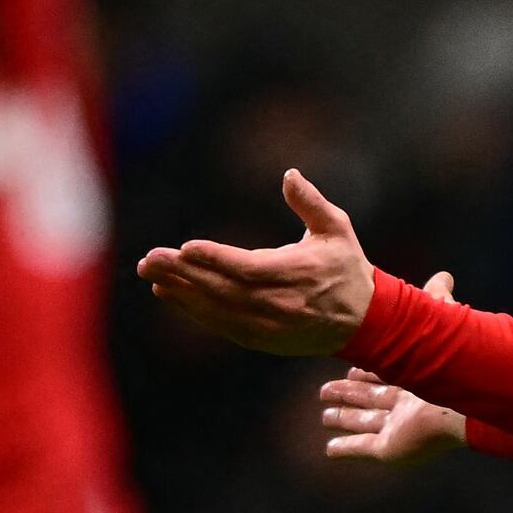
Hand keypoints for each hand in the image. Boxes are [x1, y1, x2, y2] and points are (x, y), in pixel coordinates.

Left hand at [135, 168, 378, 357]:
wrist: (363, 322)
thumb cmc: (347, 268)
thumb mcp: (337, 229)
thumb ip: (310, 202)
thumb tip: (289, 174)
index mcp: (298, 273)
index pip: (248, 268)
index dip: (215, 259)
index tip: (185, 247)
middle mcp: (280, 303)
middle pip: (223, 289)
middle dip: (184, 274)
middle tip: (150, 259)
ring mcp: (268, 326)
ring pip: (216, 309)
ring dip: (181, 292)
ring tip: (152, 274)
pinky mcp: (260, 339)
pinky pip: (220, 324)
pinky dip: (192, 310)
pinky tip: (169, 294)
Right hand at [321, 272, 470, 463]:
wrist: (458, 403)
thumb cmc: (450, 360)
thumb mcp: (439, 321)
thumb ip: (438, 299)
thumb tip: (445, 274)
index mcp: (418, 377)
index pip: (387, 373)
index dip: (368, 371)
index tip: (349, 367)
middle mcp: (407, 404)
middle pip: (372, 399)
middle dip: (349, 394)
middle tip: (323, 391)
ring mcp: (399, 429)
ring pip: (364, 423)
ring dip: (345, 420)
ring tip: (325, 417)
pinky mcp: (391, 449)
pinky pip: (362, 449)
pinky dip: (345, 449)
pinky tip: (329, 449)